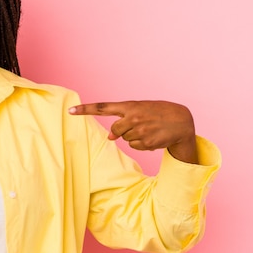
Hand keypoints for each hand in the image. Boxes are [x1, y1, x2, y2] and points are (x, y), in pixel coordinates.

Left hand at [69, 101, 197, 163]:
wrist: (182, 121)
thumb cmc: (157, 113)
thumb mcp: (140, 110)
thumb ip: (123, 119)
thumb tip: (111, 138)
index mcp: (129, 106)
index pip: (102, 107)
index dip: (85, 110)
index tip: (70, 111)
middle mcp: (133, 117)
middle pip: (114, 130)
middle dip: (121, 131)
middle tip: (139, 125)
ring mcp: (139, 131)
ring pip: (124, 139)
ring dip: (134, 136)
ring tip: (149, 129)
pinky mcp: (145, 143)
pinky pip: (134, 146)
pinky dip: (141, 143)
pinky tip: (153, 136)